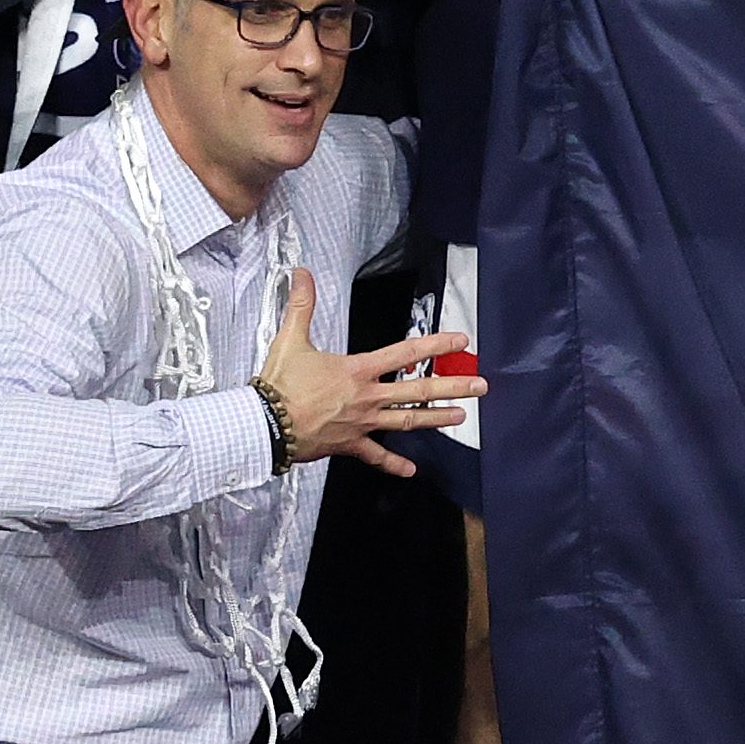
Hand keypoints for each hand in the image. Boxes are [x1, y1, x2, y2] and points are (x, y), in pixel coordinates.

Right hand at [250, 265, 475, 473]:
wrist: (264, 425)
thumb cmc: (280, 384)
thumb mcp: (291, 338)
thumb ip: (301, 304)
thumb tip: (301, 272)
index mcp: (358, 370)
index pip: (406, 352)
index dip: (435, 344)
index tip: (461, 341)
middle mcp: (367, 397)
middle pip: (418, 390)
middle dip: (453, 386)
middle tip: (480, 386)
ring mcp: (362, 424)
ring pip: (407, 421)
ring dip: (436, 418)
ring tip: (461, 417)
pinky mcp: (349, 445)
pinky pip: (375, 456)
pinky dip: (393, 464)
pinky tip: (411, 471)